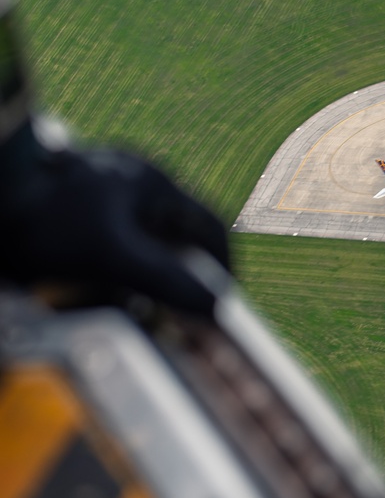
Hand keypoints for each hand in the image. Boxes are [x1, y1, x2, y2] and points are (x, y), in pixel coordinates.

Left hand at [0, 131, 228, 313]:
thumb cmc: (47, 218)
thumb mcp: (113, 255)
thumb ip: (165, 280)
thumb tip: (214, 305)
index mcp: (155, 183)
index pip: (210, 227)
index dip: (224, 267)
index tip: (223, 303)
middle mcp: (135, 182)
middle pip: (177, 236)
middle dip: (183, 277)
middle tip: (182, 315)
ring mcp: (103, 191)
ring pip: (143, 240)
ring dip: (149, 277)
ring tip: (143, 312)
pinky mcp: (76, 205)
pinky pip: (112, 242)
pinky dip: (118, 272)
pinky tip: (101, 295)